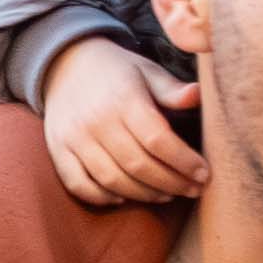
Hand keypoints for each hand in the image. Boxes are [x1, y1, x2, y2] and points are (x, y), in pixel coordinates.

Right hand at [39, 37, 206, 205]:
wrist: (65, 64)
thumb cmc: (116, 71)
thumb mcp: (147, 71)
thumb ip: (171, 89)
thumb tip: (197, 96)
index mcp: (124, 98)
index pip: (158, 139)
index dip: (184, 162)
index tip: (204, 174)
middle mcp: (97, 120)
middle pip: (138, 165)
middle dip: (170, 183)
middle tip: (192, 190)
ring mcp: (74, 137)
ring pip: (112, 179)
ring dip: (143, 194)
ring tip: (166, 196)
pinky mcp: (58, 150)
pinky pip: (79, 184)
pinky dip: (101, 197)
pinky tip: (123, 199)